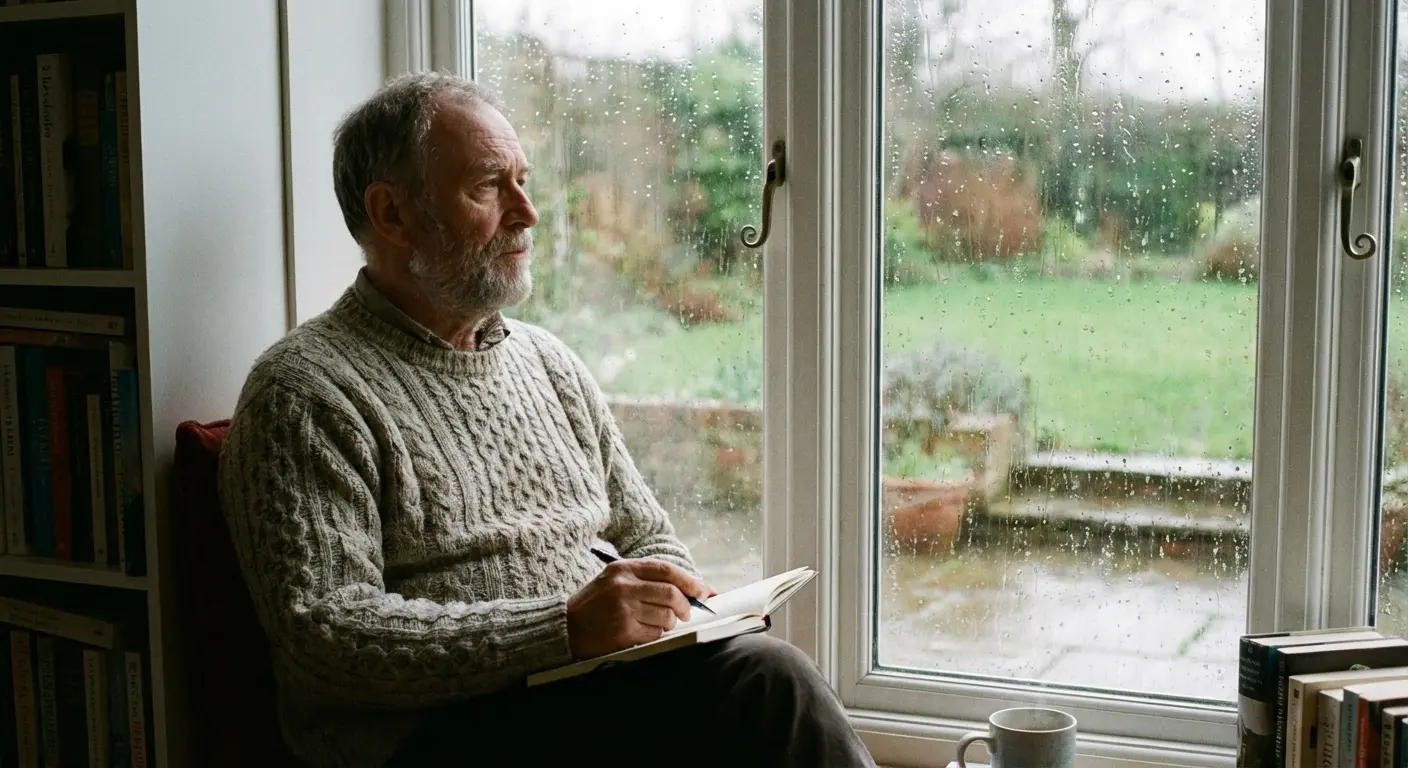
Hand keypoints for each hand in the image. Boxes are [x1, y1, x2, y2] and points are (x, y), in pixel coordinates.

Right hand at [566, 558, 710, 658]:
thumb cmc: (595, 604)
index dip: (690, 581)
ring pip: (666, 616)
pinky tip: (644, 632)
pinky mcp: (623, 632)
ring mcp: (623, 610)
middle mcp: (623, 586)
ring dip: (669, 623)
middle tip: (686, 613)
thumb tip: (689, 589)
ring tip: (659, 623)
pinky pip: (655, 634)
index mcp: (623, 569)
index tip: (703, 590)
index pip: (666, 570)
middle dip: (686, 605)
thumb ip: (646, 580)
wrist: (566, 627)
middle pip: (671, 594)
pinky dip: (656, 635)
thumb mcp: (614, 580)